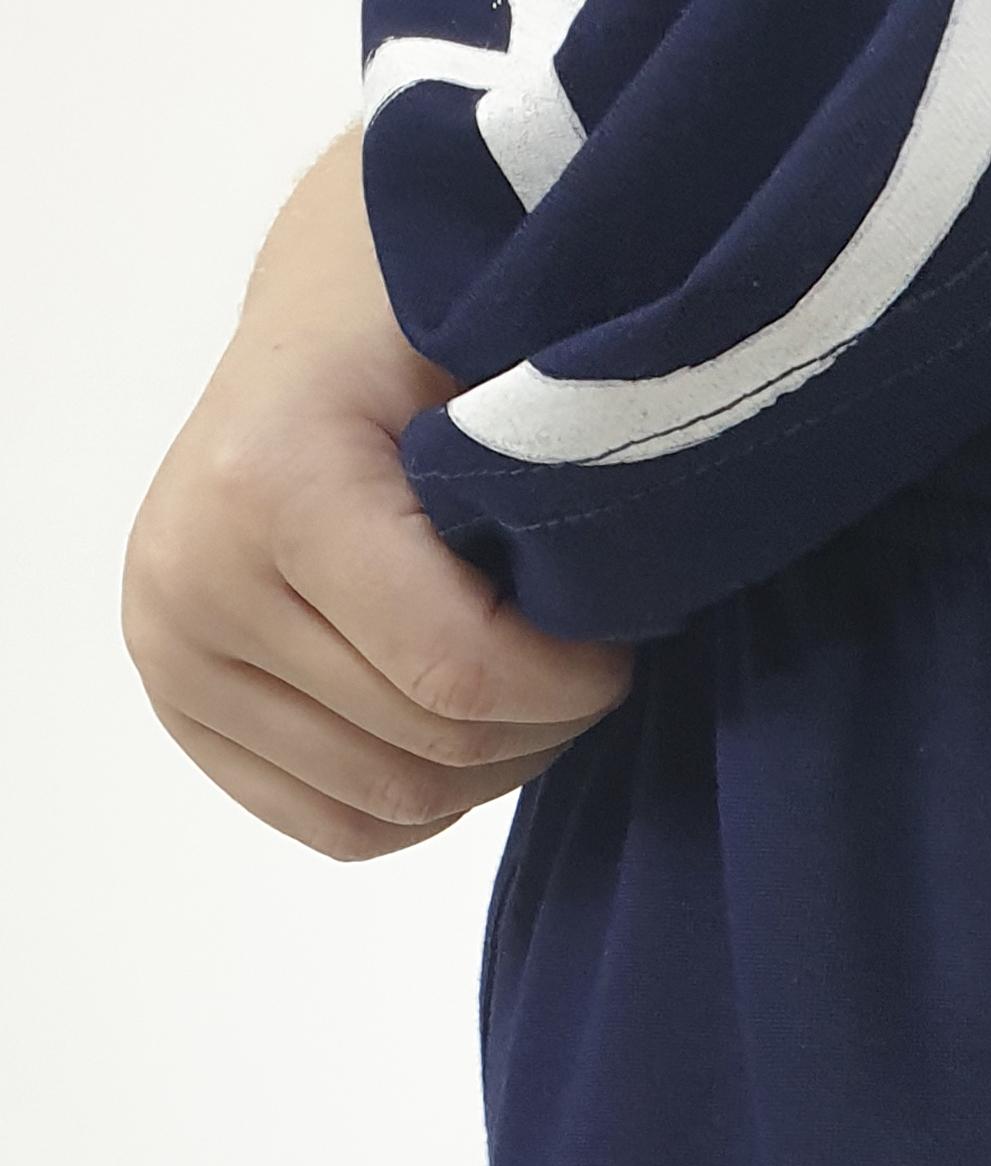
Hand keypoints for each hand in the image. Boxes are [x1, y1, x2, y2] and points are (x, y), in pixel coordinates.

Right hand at [122, 130, 631, 863]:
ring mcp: (173, 652)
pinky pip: (340, 826)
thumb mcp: (500, 364)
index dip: (573, 682)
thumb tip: (623, 599)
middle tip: (577, 657)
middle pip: (428, 754)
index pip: (458, 673)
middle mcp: (191, 578)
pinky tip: (456, 718)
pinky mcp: (184, 708)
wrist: (327, 321)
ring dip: (489, 765)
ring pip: (391, 805)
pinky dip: (426, 800)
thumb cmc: (423, 323)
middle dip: (539, 722)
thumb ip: (545, 486)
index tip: (618, 636)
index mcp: (265, 483)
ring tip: (520, 679)